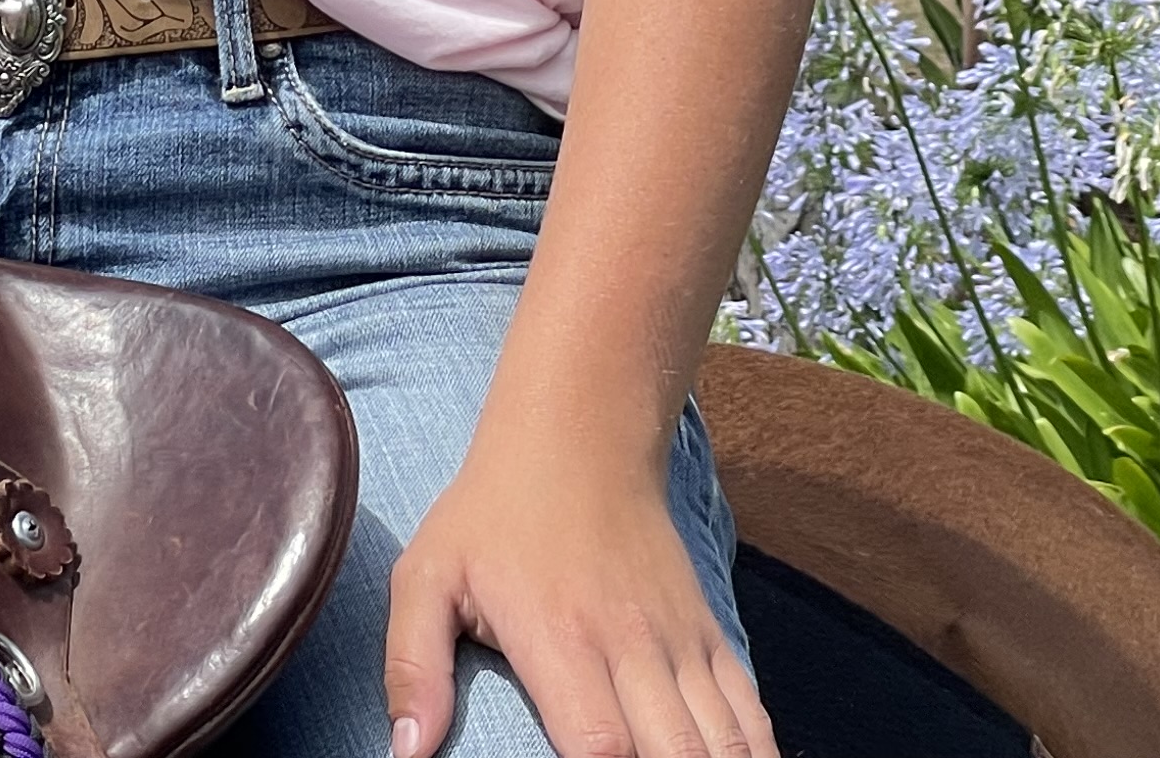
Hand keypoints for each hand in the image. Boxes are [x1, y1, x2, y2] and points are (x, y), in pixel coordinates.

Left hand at [384, 430, 771, 757]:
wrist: (581, 434)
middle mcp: (630, 645)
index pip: (600, 744)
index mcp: (558, 638)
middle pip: (676, 754)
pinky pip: (749, 709)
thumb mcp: (427, 573)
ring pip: (725, 738)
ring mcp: (678, 640)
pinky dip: (753, 750)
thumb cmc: (492, 512)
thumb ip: (412, 666)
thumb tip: (405, 753)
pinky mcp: (707, 632)